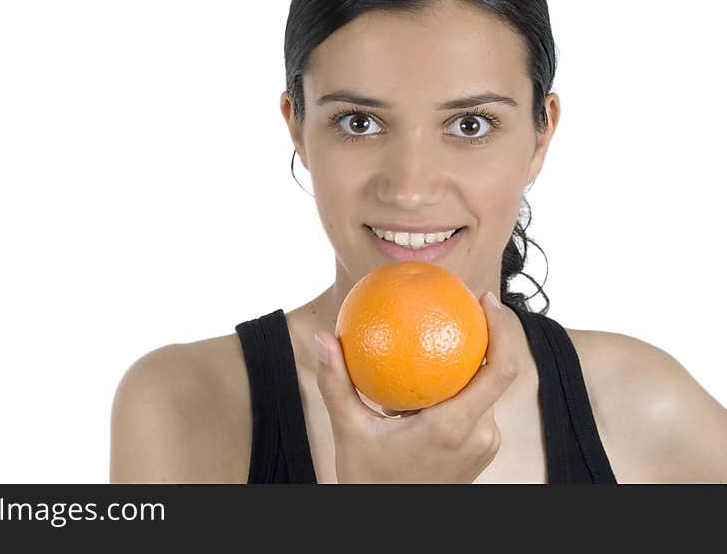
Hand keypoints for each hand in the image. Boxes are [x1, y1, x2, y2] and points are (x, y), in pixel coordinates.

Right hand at [315, 292, 518, 482]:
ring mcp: (484, 445)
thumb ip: (336, 384)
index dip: (504, 329)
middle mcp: (480, 435)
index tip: (484, 298)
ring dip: (469, 362)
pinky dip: (461, 384)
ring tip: (446, 332)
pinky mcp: (480, 449)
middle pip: (497, 373)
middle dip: (486, 334)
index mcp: (454, 427)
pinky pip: (478, 406)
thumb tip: (323, 339)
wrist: (391, 528)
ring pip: (485, 390)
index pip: (500, 370)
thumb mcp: (349, 432)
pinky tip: (436, 370)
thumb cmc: (370, 483)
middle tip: (462, 303)